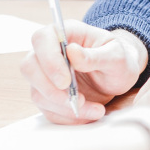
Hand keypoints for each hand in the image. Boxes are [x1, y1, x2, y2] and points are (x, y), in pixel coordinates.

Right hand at [22, 23, 148, 124]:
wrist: (120, 76)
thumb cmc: (118, 59)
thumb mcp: (116, 56)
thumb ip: (96, 55)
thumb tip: (72, 51)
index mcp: (66, 33)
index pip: (42, 39)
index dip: (48, 60)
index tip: (65, 81)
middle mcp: (50, 52)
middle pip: (29, 67)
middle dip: (50, 89)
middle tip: (76, 100)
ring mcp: (46, 74)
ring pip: (37, 92)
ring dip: (64, 106)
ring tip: (95, 109)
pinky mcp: (49, 94)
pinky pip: (48, 109)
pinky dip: (67, 116)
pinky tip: (89, 114)